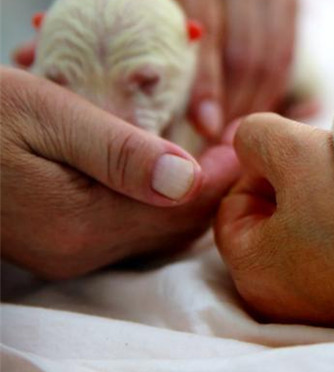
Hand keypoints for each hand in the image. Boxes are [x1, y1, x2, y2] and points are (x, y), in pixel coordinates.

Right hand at [0, 67, 239, 278]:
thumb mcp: (49, 116)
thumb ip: (120, 153)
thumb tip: (190, 181)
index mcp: (84, 224)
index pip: (186, 210)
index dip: (224, 173)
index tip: (246, 133)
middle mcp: (79, 253)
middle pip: (178, 229)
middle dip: (214, 185)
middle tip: (234, 138)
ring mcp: (66, 255)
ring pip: (157, 232)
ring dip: (188, 195)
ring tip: (209, 148)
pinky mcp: (55, 245)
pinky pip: (128, 228)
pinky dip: (157, 201)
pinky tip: (161, 166)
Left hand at [63, 0, 298, 137]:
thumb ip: (80, 10)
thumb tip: (36, 67)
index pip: (209, 27)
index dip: (208, 84)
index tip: (203, 130)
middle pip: (248, 49)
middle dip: (233, 106)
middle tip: (213, 152)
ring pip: (273, 54)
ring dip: (253, 103)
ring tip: (228, 143)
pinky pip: (285, 48)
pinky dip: (268, 86)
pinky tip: (246, 113)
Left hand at [215, 114, 333, 360]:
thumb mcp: (301, 156)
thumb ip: (257, 137)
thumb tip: (248, 139)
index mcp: (256, 271)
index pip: (234, 204)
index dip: (266, 162)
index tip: (311, 146)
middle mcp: (288, 296)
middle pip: (281, 214)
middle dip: (311, 175)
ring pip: (325, 223)